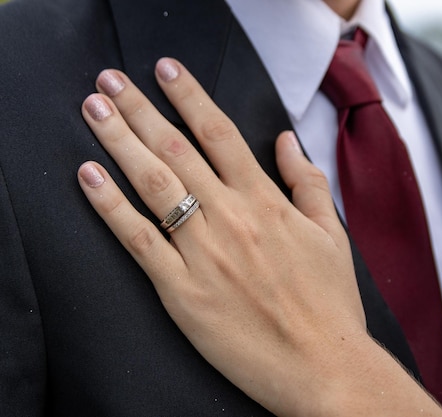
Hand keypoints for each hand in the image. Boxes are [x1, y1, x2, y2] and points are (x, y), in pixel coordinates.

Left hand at [77, 58, 441, 415]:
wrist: (323, 365)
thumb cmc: (330, 303)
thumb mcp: (331, 234)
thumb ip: (307, 182)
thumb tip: (286, 141)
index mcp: (267, 203)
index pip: (220, 135)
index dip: (190, 97)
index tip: (167, 71)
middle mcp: (232, 219)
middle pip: (177, 150)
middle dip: (141, 109)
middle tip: (112, 80)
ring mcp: (204, 253)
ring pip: (154, 184)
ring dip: (119, 141)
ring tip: (95, 110)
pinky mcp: (182, 291)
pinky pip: (139, 239)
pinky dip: (111, 205)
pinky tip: (90, 177)